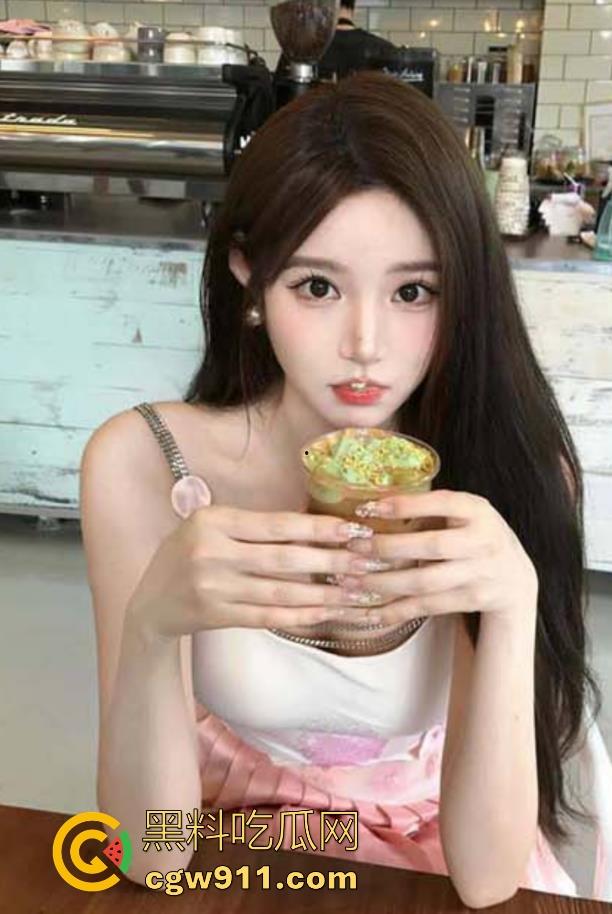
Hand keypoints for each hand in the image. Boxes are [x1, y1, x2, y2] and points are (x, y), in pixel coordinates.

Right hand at [128, 504, 375, 639]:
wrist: (150, 603)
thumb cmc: (188, 555)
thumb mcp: (207, 526)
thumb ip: (249, 525)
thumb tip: (313, 525)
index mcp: (212, 520)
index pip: (276, 524)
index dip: (317, 528)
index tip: (352, 529)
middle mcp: (210, 551)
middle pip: (284, 558)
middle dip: (330, 561)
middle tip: (366, 561)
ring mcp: (212, 586)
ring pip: (280, 591)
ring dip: (323, 593)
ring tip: (354, 590)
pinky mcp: (215, 615)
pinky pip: (267, 616)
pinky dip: (299, 616)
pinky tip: (325, 612)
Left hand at [342, 489, 538, 624]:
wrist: (515, 579)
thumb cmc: (476, 537)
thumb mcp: (464, 515)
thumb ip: (430, 510)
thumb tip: (372, 506)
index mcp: (478, 511)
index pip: (442, 503)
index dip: (406, 505)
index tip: (370, 508)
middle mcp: (483, 541)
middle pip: (431, 546)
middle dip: (388, 548)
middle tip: (354, 547)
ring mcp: (480, 574)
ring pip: (425, 582)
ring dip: (384, 582)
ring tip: (352, 580)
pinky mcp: (471, 600)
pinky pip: (427, 607)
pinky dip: (396, 610)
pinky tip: (371, 611)